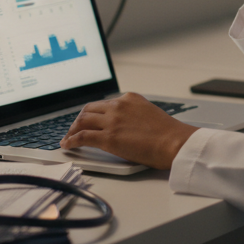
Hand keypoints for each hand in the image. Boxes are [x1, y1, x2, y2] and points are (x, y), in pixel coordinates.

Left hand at [61, 92, 199, 169]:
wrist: (175, 142)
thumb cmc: (169, 134)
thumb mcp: (149, 114)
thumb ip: (134, 115)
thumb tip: (124, 126)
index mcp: (130, 99)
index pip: (104, 103)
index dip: (93, 113)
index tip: (89, 119)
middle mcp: (118, 106)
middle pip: (89, 109)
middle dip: (80, 119)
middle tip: (75, 129)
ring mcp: (112, 121)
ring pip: (83, 121)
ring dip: (73, 129)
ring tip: (69, 138)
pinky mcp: (108, 137)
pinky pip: (83, 137)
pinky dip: (72, 140)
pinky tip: (68, 144)